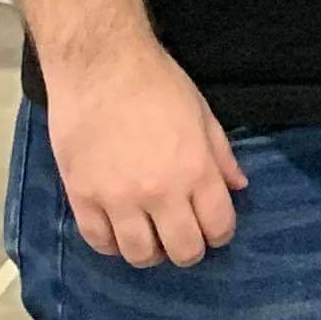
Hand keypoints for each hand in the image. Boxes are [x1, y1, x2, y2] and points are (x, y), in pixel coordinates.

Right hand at [50, 41, 248, 268]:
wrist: (100, 65)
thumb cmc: (157, 83)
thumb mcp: (202, 114)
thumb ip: (220, 156)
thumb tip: (238, 186)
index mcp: (196, 170)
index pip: (218, 227)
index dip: (220, 233)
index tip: (213, 228)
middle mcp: (160, 192)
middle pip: (183, 251)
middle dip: (189, 249)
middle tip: (182, 236)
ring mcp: (118, 198)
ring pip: (140, 255)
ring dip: (151, 252)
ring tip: (150, 236)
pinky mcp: (82, 196)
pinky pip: (99, 242)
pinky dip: (112, 244)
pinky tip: (118, 232)